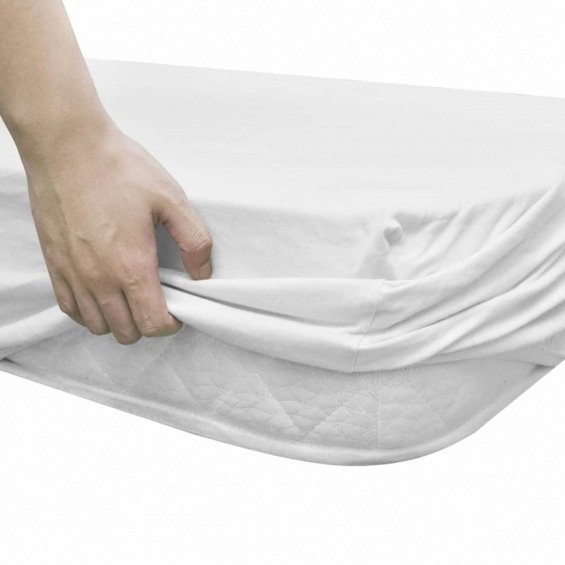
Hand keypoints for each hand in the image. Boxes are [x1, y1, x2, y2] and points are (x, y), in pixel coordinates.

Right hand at [22, 116, 212, 344]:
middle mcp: (99, 279)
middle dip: (148, 324)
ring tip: (131, 297)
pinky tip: (102, 293)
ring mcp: (72, 274)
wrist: (66, 145)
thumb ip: (194, 241)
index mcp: (131, 266)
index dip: (171, 324)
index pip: (153, 325)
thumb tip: (203, 273)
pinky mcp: (54, 264)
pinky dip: (89, 312)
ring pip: (98, 326)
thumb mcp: (171, 199)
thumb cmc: (118, 168)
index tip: (177, 310)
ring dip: (119, 321)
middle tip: (157, 300)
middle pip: (127, 332)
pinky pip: (70, 309)